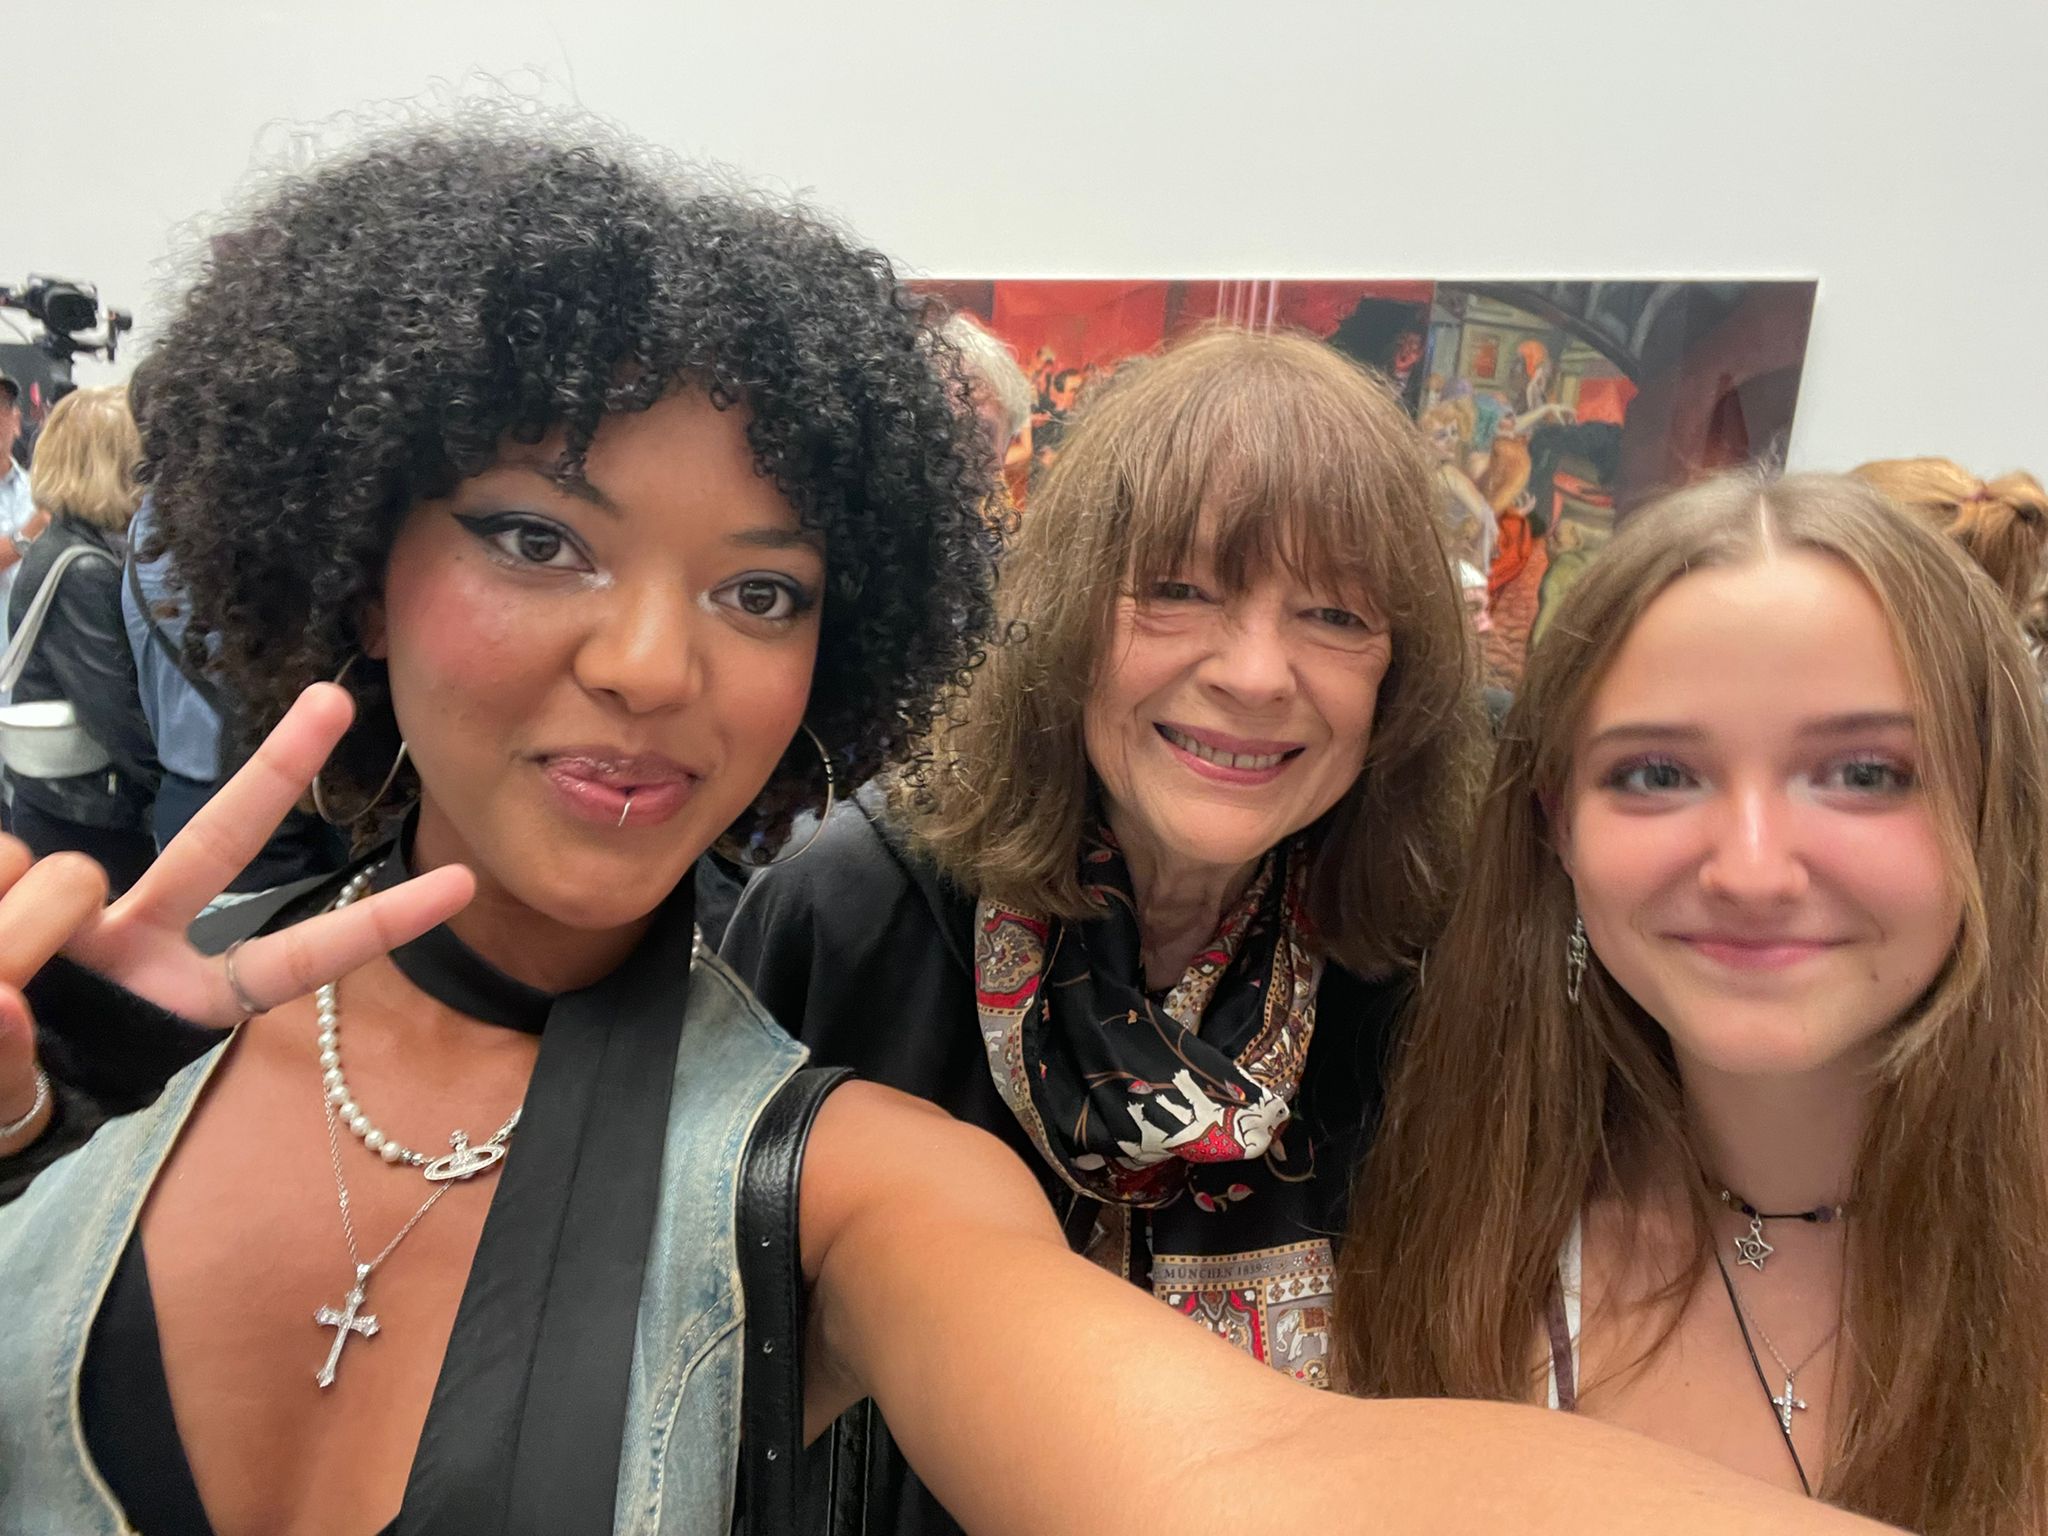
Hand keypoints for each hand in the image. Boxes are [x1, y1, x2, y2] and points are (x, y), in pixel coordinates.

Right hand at [0, 685, 475, 1154]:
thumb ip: (40, 1021)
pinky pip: (1, 866)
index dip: (378, 925)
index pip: (294, 958)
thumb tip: (28, 932)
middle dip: (277, 768)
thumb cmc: (12, 1079)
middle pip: (222, 838)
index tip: (465, 884)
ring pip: (59, 876)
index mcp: (183, 997)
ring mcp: (83, 910)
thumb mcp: (44, 1080)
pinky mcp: (15, 870)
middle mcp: (145, 938)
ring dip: (10, 934)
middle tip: (337, 699)